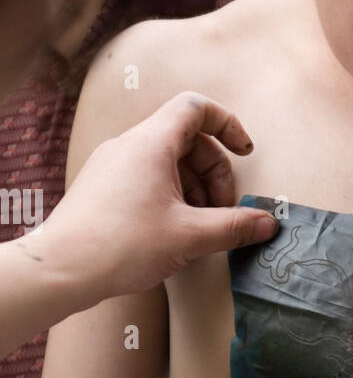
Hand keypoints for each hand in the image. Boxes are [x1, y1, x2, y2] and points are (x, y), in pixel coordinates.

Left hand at [35, 92, 278, 301]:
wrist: (61, 270)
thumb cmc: (121, 245)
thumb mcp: (189, 236)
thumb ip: (234, 226)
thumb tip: (267, 223)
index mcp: (151, 144)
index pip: (195, 107)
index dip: (227, 124)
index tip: (244, 152)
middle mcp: (129, 146)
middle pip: (187, 139)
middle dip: (214, 171)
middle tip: (224, 210)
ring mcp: (113, 165)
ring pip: (167, 161)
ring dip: (194, 187)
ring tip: (201, 226)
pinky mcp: (104, 187)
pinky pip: (146, 177)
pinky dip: (171, 195)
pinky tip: (176, 230)